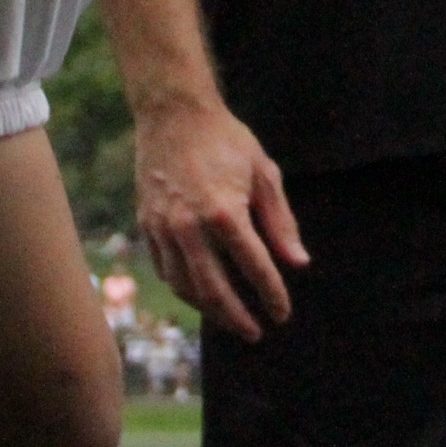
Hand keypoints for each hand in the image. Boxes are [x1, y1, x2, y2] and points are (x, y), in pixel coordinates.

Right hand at [132, 96, 307, 340]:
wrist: (174, 113)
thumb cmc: (226, 140)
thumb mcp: (264, 174)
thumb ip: (281, 223)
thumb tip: (298, 263)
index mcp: (225, 212)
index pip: (256, 268)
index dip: (272, 295)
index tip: (283, 313)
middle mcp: (190, 226)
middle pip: (215, 290)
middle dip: (238, 318)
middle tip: (256, 332)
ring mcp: (164, 228)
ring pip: (186, 287)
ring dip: (209, 311)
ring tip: (230, 320)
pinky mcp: (147, 224)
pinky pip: (165, 270)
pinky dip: (184, 289)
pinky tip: (200, 295)